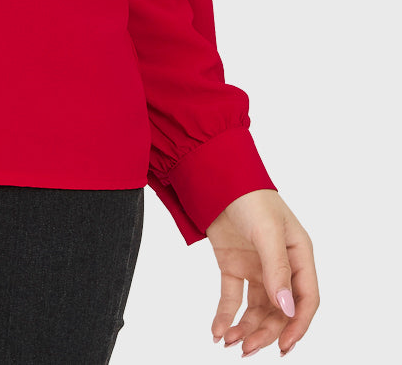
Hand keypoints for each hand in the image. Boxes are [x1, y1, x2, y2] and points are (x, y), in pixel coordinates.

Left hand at [205, 189, 318, 356]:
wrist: (215, 176)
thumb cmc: (250, 196)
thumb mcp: (268, 231)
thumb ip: (277, 269)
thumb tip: (286, 308)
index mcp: (298, 255)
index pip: (306, 299)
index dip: (297, 325)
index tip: (283, 347)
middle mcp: (280, 265)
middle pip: (279, 310)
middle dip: (265, 332)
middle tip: (247, 350)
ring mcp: (256, 266)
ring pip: (256, 308)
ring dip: (245, 327)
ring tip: (229, 342)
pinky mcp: (233, 265)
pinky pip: (232, 297)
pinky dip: (225, 315)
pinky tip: (217, 330)